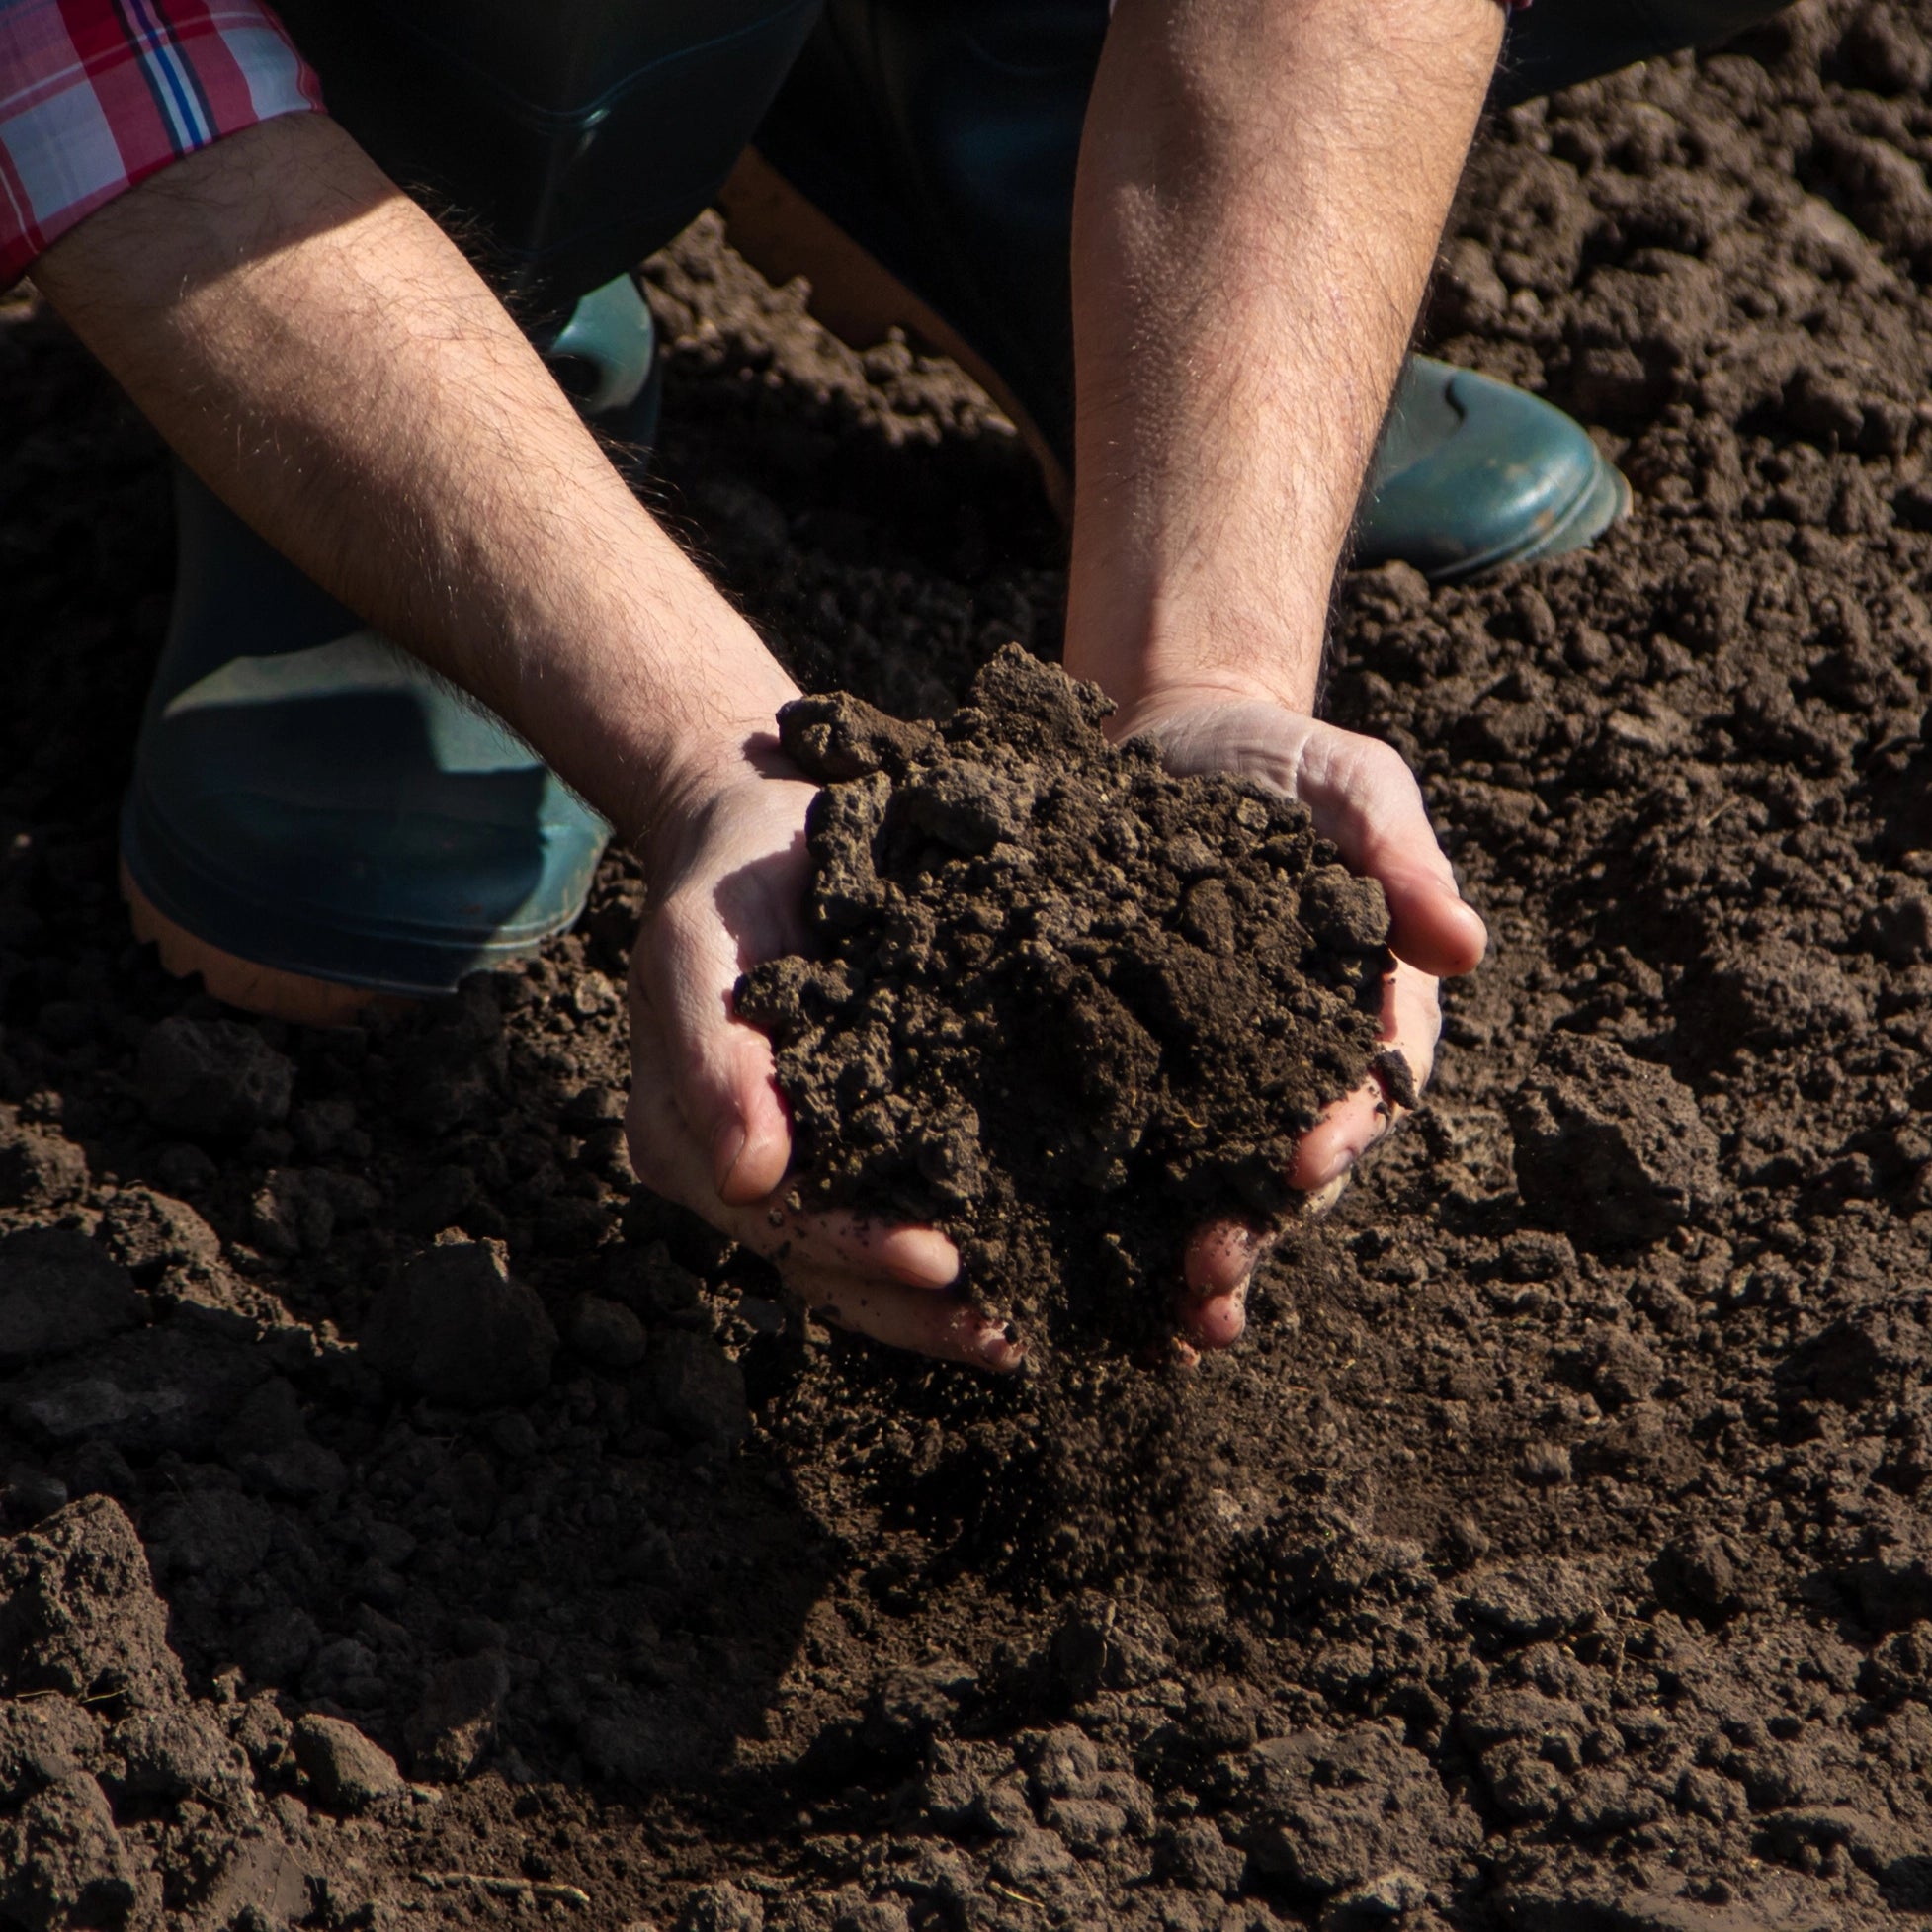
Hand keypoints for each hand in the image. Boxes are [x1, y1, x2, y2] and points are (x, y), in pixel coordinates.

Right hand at [624, 735, 1021, 1371]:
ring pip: (875, 1266)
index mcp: (689, 1145)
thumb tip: (748, 1177)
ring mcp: (813, 1167)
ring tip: (1042, 1329)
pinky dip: (977, 1246)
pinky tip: (1047, 1269)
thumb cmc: (726, 887)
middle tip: (1011, 1335)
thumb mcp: (695, 950)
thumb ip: (712, 1056)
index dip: (853, 1250)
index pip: (774, 1223)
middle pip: (830, 1271)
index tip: (936, 1262)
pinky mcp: (875, 1140)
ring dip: (952, 1307)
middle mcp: (748, 1178)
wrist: (772, 836)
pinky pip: (918, 1207)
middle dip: (920, 1311)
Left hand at [1110, 691, 1487, 1350]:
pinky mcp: (1134, 1067)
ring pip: (1216, 1178)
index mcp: (1367, 1010)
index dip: (1343, 1130)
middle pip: (1293, 1165)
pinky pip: (1131, 1142)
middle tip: (1214, 1277)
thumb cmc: (1288, 769)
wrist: (1177, 745)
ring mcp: (1212, 1073)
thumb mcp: (1355, 788)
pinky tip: (1082, 1256)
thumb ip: (1403, 861)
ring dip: (1198, 1247)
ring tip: (1168, 1307)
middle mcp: (1295, 1063)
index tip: (1304, 1161)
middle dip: (1260, 1226)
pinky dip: (1117, 1203)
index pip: (1371, 1088)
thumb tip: (1466, 944)